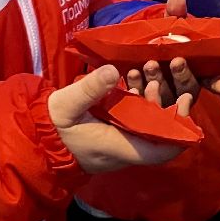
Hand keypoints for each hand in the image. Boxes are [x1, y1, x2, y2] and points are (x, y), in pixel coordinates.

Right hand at [48, 65, 192, 172]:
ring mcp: (122, 142)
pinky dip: (140, 102)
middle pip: (162, 135)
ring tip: (147, 74)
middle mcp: (127, 149)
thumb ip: (89, 89)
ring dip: (153, 100)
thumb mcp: (66, 105)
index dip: (179, 130)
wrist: (36, 141)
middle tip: (159, 78)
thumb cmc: (52, 127)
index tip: (183, 102)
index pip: (161, 150)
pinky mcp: (117, 133)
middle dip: (167, 105)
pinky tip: (134, 81)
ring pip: (151, 125)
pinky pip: (138, 121)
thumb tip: (112, 70)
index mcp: (119, 147)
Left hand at [121, 0, 219, 104]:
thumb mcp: (169, 25)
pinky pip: (141, 98)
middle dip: (183, 75)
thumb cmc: (161, 37)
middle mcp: (183, 88)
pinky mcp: (143, 101)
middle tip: (175, 61)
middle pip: (188, 88)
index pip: (213, 80)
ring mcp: (164, 98)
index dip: (218, 82)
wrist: (134, 48)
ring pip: (166, 96)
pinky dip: (137, 87)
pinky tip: (133, 73)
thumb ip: (175, 13)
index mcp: (197, 70)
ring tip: (150, 65)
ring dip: (159, 82)